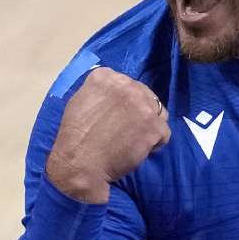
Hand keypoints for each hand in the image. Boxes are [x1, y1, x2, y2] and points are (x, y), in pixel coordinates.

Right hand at [45, 67, 170, 203]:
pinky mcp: (154, 126)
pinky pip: (164, 133)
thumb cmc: (74, 136)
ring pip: (158, 112)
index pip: (126, 84)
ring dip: (149, 124)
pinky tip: (139, 149)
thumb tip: (113, 94)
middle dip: (139, 111)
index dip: (125, 102)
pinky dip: (154, 143)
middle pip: (145, 95)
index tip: (117, 115)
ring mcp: (143, 105)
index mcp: (106, 77)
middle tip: (126, 129)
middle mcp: (127, 85)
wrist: (79, 162)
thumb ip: (100, 92)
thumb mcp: (80, 101)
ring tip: (134, 139)